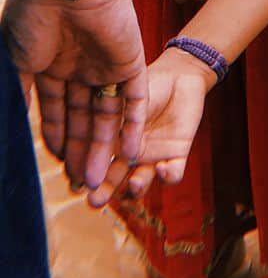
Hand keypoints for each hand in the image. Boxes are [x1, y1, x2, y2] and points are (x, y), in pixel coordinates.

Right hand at [1, 0, 146, 189]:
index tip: (56, 168)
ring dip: (105, 147)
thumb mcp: (16, 59)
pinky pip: (136, 99)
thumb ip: (20, 92)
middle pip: (83, 117)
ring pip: (107, 114)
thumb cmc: (35, 13)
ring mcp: (106, 64)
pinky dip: (134, 125)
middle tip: (80, 187)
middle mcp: (79, 67)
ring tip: (100, 181)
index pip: (55, 110)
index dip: (56, 138)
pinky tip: (131, 154)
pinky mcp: (131, 61)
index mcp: (50, 64)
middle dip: (81, 151)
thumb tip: (16, 127)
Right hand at [87, 46, 214, 207]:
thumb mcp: (127, 100)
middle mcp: (131, 156)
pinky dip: (168, 175)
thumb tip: (92, 137)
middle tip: (94, 201)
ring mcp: (153, 157)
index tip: (75, 184)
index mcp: (114, 142)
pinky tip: (162, 167)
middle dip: (104, 192)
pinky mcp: (177, 155)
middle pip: (114, 180)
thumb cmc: (150, 84)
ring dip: (136, 187)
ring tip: (132, 184)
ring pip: (141, 182)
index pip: (95, 165)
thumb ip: (114, 121)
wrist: (181, 75)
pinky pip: (173, 173)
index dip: (85, 176)